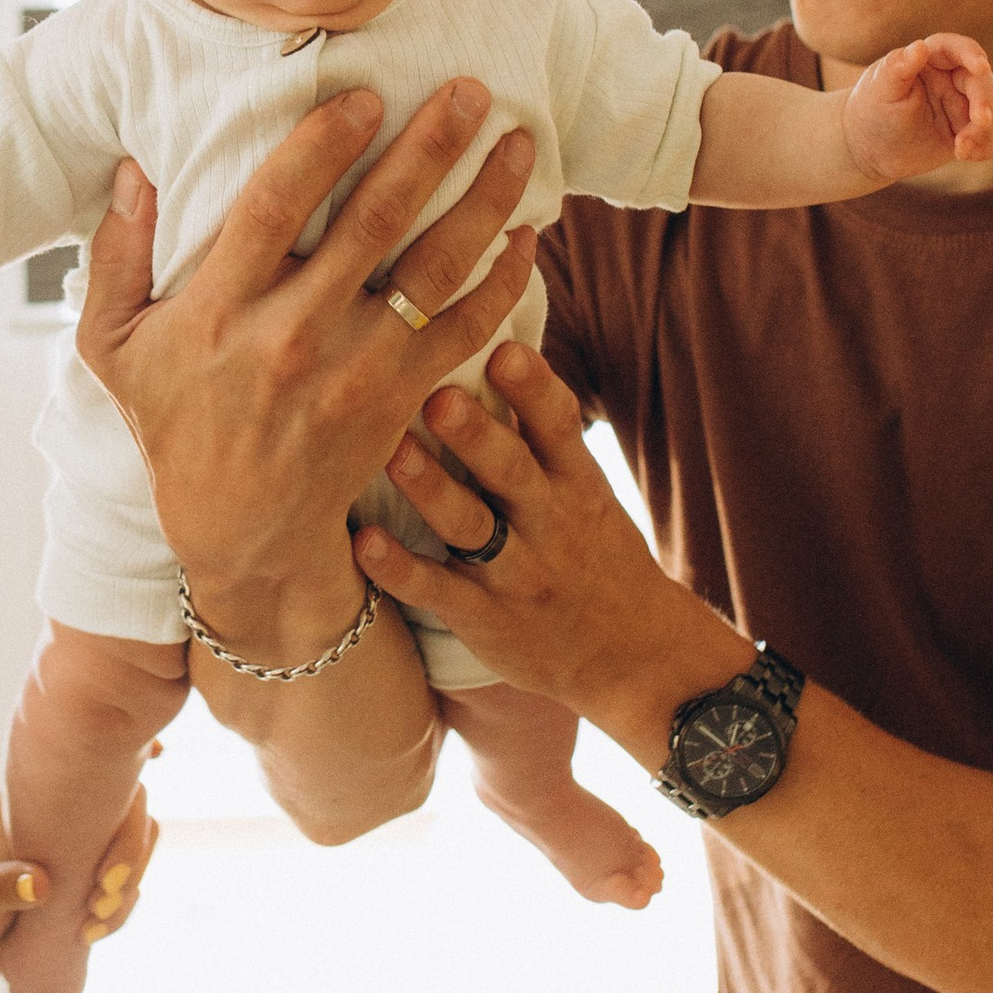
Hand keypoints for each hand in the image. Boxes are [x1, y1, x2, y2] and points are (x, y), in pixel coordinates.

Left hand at [0, 787, 159, 992]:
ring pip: (134, 852)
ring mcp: (85, 850)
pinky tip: (89, 935)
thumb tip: (40, 883)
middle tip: (103, 897)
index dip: (123, 776)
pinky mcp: (93, 883)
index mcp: (36, 797)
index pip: (90, 767)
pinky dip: (120, 910)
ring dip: (128, 888)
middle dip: (130, 854)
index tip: (141, 794)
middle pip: (129, 811)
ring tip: (92, 922)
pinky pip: (126, 888)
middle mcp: (68, 816)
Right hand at [76, 80, 540, 625]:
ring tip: (518, 143)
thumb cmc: (174, 421)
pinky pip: (465, 333)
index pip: (273, 207)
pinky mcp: (400, 402)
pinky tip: (527, 234)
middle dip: (428, 148)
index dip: (321, 145)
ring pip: (435, 272)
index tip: (363, 95)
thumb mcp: (112, 346)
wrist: (240, 529)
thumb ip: (115, 256)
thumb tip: (131, 169)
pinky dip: (503, 283)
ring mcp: (354, 372)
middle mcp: (292, 337)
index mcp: (220, 311)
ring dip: (484, 201)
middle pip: (373, 224)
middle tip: (471, 90)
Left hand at [356, 344, 746, 750]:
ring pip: (471, 527)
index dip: (534, 389)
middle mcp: (548, 522)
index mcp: (575, 482)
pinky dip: (400, 568)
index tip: (505, 350)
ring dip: (431, 490)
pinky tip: (364, 543)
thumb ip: (539, 429)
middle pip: (512, 472)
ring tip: (392, 454)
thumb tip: (491, 339)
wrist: (628, 653)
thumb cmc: (593, 552)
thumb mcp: (584, 488)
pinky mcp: (482, 616)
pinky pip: (437, 591)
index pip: (560, 426)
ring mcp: (515, 572)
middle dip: (477, 435)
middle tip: (438, 396)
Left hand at [841, 34, 992, 181]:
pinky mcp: (969, 129)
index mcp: (930, 59)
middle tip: (979, 123)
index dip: (972, 55)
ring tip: (962, 149)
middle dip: (985, 101)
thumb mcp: (880, 91)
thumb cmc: (871, 112)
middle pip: (982, 81)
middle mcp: (951, 77)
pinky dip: (987, 146)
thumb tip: (918, 46)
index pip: (957, 49)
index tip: (981, 68)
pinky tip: (967, 156)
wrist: (870, 149)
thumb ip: (898, 67)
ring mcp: (963, 103)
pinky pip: (992, 135)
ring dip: (987, 129)